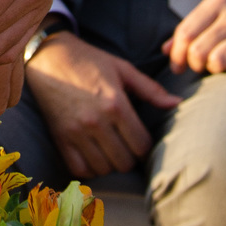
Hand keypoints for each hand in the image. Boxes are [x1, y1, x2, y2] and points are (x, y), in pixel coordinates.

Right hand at [24, 33, 177, 178]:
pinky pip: (81, 170)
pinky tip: (93, 154)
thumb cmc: (89, 60)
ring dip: (111, 163)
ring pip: (105, 169)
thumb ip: (150, 89)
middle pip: (125, 162)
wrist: (48, 55)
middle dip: (130, 156)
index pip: (141, 145)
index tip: (140, 138)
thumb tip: (176, 103)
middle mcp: (96, 122)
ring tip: (110, 148)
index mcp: (115, 104)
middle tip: (126, 144)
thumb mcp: (122, 68)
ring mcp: (76, 132)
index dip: (145, 145)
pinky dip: (90, 168)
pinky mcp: (60, 138)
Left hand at [164, 0, 225, 74]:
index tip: (177, 65)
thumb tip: (165, 50)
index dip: (176, 54)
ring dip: (214, 69)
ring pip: (217, 61)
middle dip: (194, 64)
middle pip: (198, 50)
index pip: (185, 32)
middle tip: (200, 66)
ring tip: (219, 65)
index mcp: (217, 2)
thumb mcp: (218, 10)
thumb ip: (192, 27)